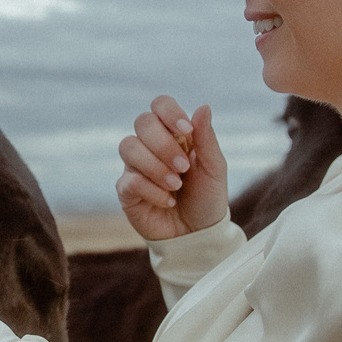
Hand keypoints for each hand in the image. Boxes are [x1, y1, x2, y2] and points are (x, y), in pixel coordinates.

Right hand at [116, 96, 228, 242]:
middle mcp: (151, 146)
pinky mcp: (126, 190)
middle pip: (142, 122)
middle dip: (164, 144)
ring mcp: (136, 167)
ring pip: (129, 147)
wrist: (198, 235)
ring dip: (156, 166)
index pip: (160, 105)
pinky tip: (168, 201)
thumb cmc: (207, 199)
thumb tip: (203, 107)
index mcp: (173, 134)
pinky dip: (152, 190)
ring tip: (176, 186)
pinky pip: (129, 180)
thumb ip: (207, 138)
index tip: (186, 131)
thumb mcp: (214, 168)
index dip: (169, 113)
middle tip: (184, 167)